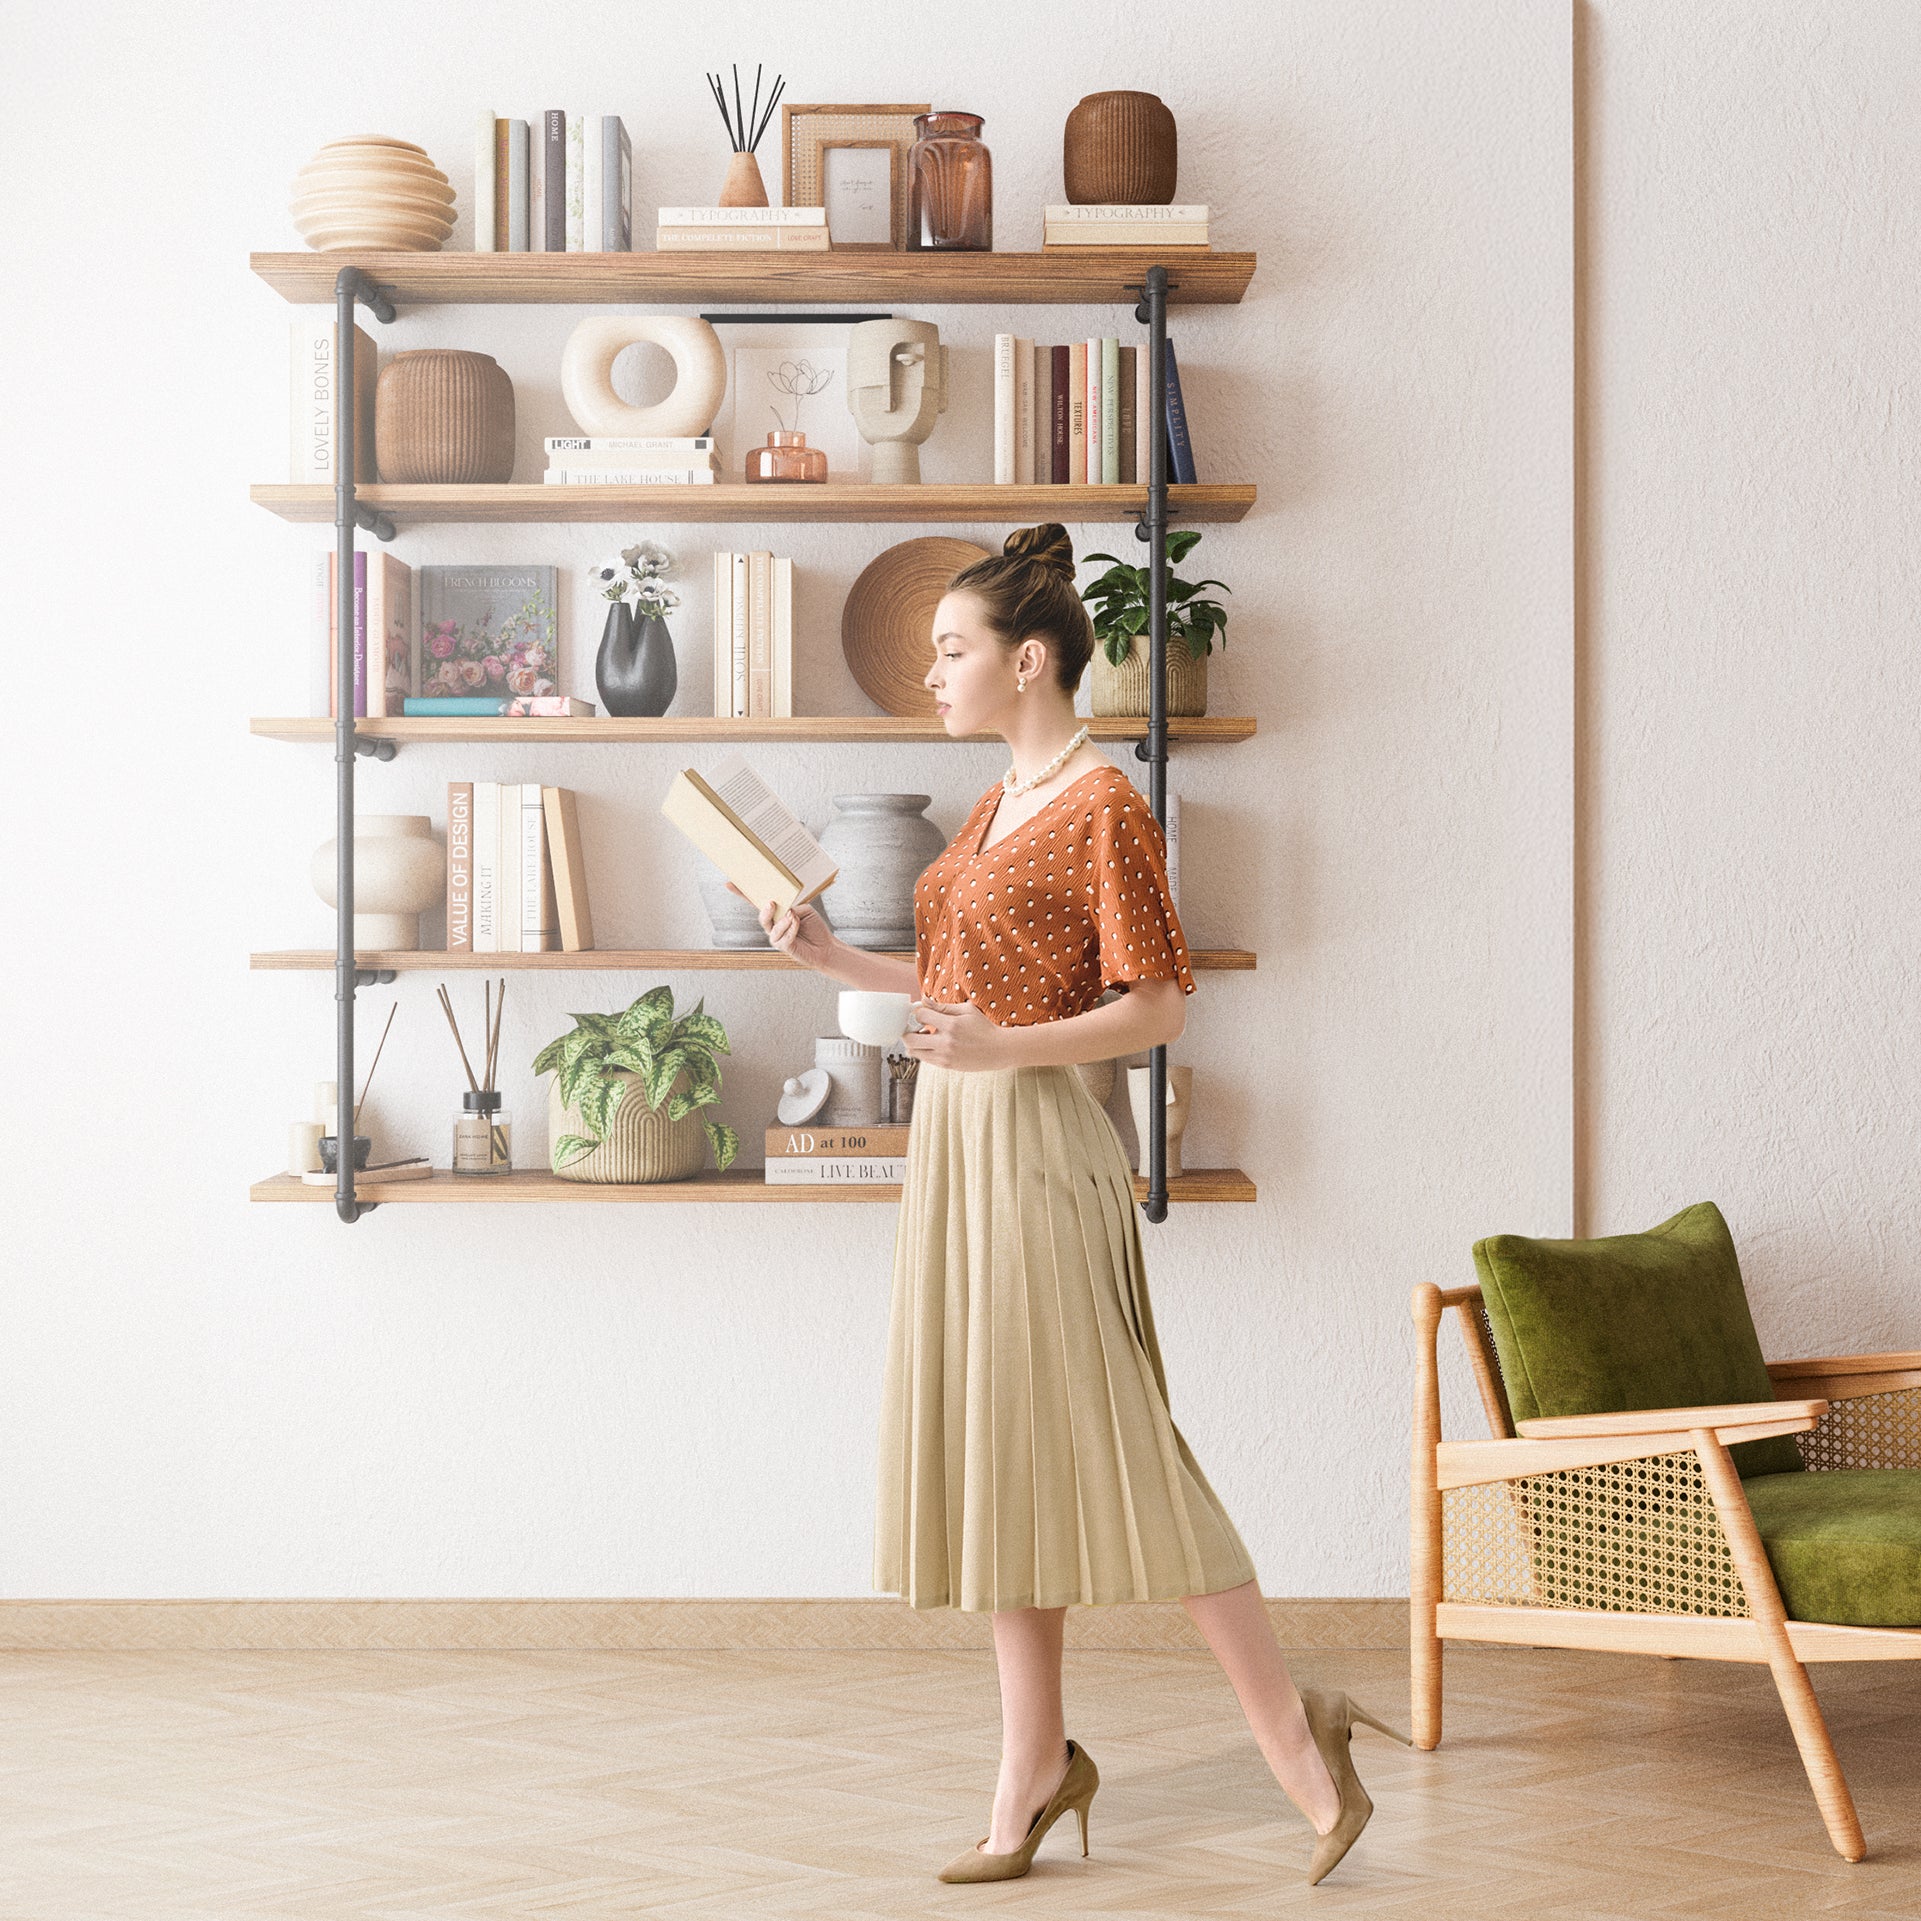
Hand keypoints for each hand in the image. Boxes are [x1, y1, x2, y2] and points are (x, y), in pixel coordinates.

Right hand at [727, 881, 838, 971]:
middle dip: (765, 910)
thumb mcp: (804, 909)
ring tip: (792, 915)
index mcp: (776, 913)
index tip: (730, 884)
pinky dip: (791, 928)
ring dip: (782, 921)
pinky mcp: (783, 947)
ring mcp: (776, 937)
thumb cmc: (814, 927)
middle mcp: (773, 925)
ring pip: (771, 927)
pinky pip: (783, 937)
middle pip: (762, 916)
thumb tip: (785, 908)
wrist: (826, 947)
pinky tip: (797, 923)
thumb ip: (792, 906)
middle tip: (771, 903)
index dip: (743, 894)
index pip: (757, 902)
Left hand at [899, 997, 1014, 1070]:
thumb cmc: (983, 1027)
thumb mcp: (967, 1010)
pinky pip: (924, 1059)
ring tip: (923, 1036)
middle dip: (907, 1030)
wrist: (998, 1050)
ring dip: (913, 1043)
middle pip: (909, 1038)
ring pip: (913, 1051)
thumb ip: (943, 1007)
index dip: (917, 1011)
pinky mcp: (946, 1065)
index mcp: (952, 1024)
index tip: (921, 1012)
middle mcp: (946, 1042)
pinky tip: (932, 1044)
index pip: (920, 1015)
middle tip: (913, 1026)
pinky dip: (923, 1051)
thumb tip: (923, 1000)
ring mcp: (945, 1056)